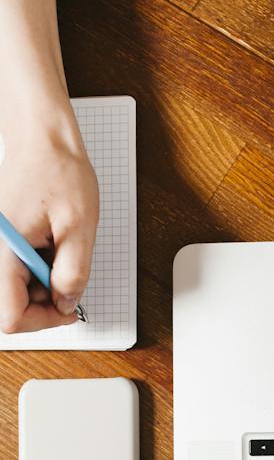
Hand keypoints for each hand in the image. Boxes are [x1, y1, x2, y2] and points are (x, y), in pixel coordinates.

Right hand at [0, 99, 97, 331]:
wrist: (41, 138)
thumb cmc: (58, 171)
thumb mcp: (80, 226)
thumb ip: (74, 272)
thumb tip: (66, 303)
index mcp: (3, 251)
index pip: (9, 316)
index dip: (43, 321)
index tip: (68, 310)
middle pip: (9, 306)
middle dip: (44, 303)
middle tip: (70, 283)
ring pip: (13, 288)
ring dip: (42, 285)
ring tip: (62, 256)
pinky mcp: (1, 240)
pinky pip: (14, 269)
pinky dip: (37, 268)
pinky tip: (52, 249)